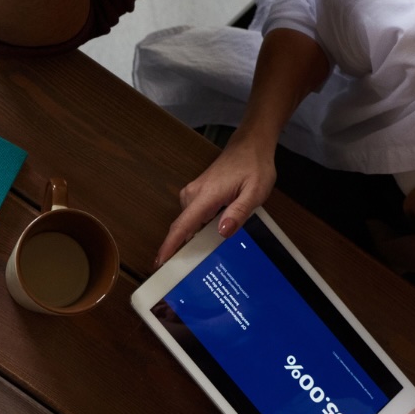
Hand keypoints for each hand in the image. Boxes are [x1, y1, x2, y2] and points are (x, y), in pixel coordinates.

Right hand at [157, 137, 276, 264]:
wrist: (250, 145)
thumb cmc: (254, 167)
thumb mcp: (255, 192)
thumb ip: (239, 212)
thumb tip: (222, 231)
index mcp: (206, 196)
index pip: (182, 225)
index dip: (170, 246)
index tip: (160, 262)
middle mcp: (192, 195)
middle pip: (183, 227)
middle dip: (184, 248)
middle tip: (194, 268)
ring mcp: (192, 193)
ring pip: (189, 223)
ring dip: (196, 236)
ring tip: (211, 249)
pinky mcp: (196, 193)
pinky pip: (193, 216)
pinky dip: (199, 227)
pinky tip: (213, 231)